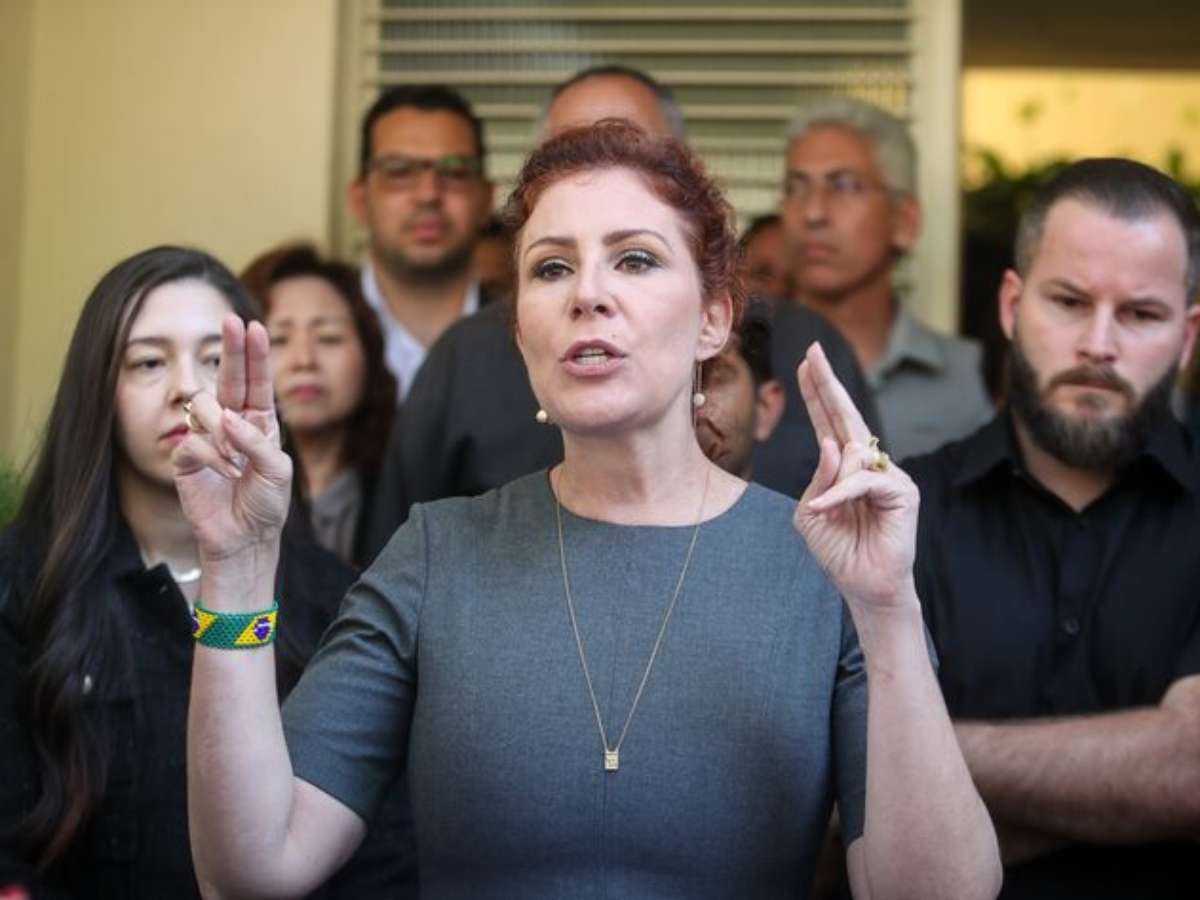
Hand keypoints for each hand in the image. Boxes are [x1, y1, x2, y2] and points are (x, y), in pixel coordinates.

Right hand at [172, 316, 291, 562]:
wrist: (244, 538)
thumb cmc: (266, 503)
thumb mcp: (277, 471)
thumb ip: (258, 442)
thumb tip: (229, 418)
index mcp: (259, 422)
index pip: (256, 381)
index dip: (253, 355)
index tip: (252, 325)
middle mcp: (232, 423)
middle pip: (228, 378)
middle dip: (231, 349)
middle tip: (231, 321)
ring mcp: (206, 437)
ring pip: (204, 407)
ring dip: (223, 432)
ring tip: (236, 462)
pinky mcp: (185, 457)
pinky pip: (192, 441)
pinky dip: (211, 456)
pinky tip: (224, 474)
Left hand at [792, 342, 918, 609]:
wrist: (863, 585)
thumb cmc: (838, 549)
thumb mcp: (811, 512)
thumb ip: (818, 478)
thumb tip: (833, 445)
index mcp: (842, 467)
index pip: (828, 422)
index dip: (816, 393)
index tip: (804, 363)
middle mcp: (867, 464)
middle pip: (846, 416)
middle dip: (827, 383)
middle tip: (812, 352)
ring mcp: (887, 474)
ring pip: (852, 455)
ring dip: (832, 484)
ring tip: (826, 512)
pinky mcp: (902, 491)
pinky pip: (862, 480)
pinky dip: (840, 494)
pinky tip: (825, 509)